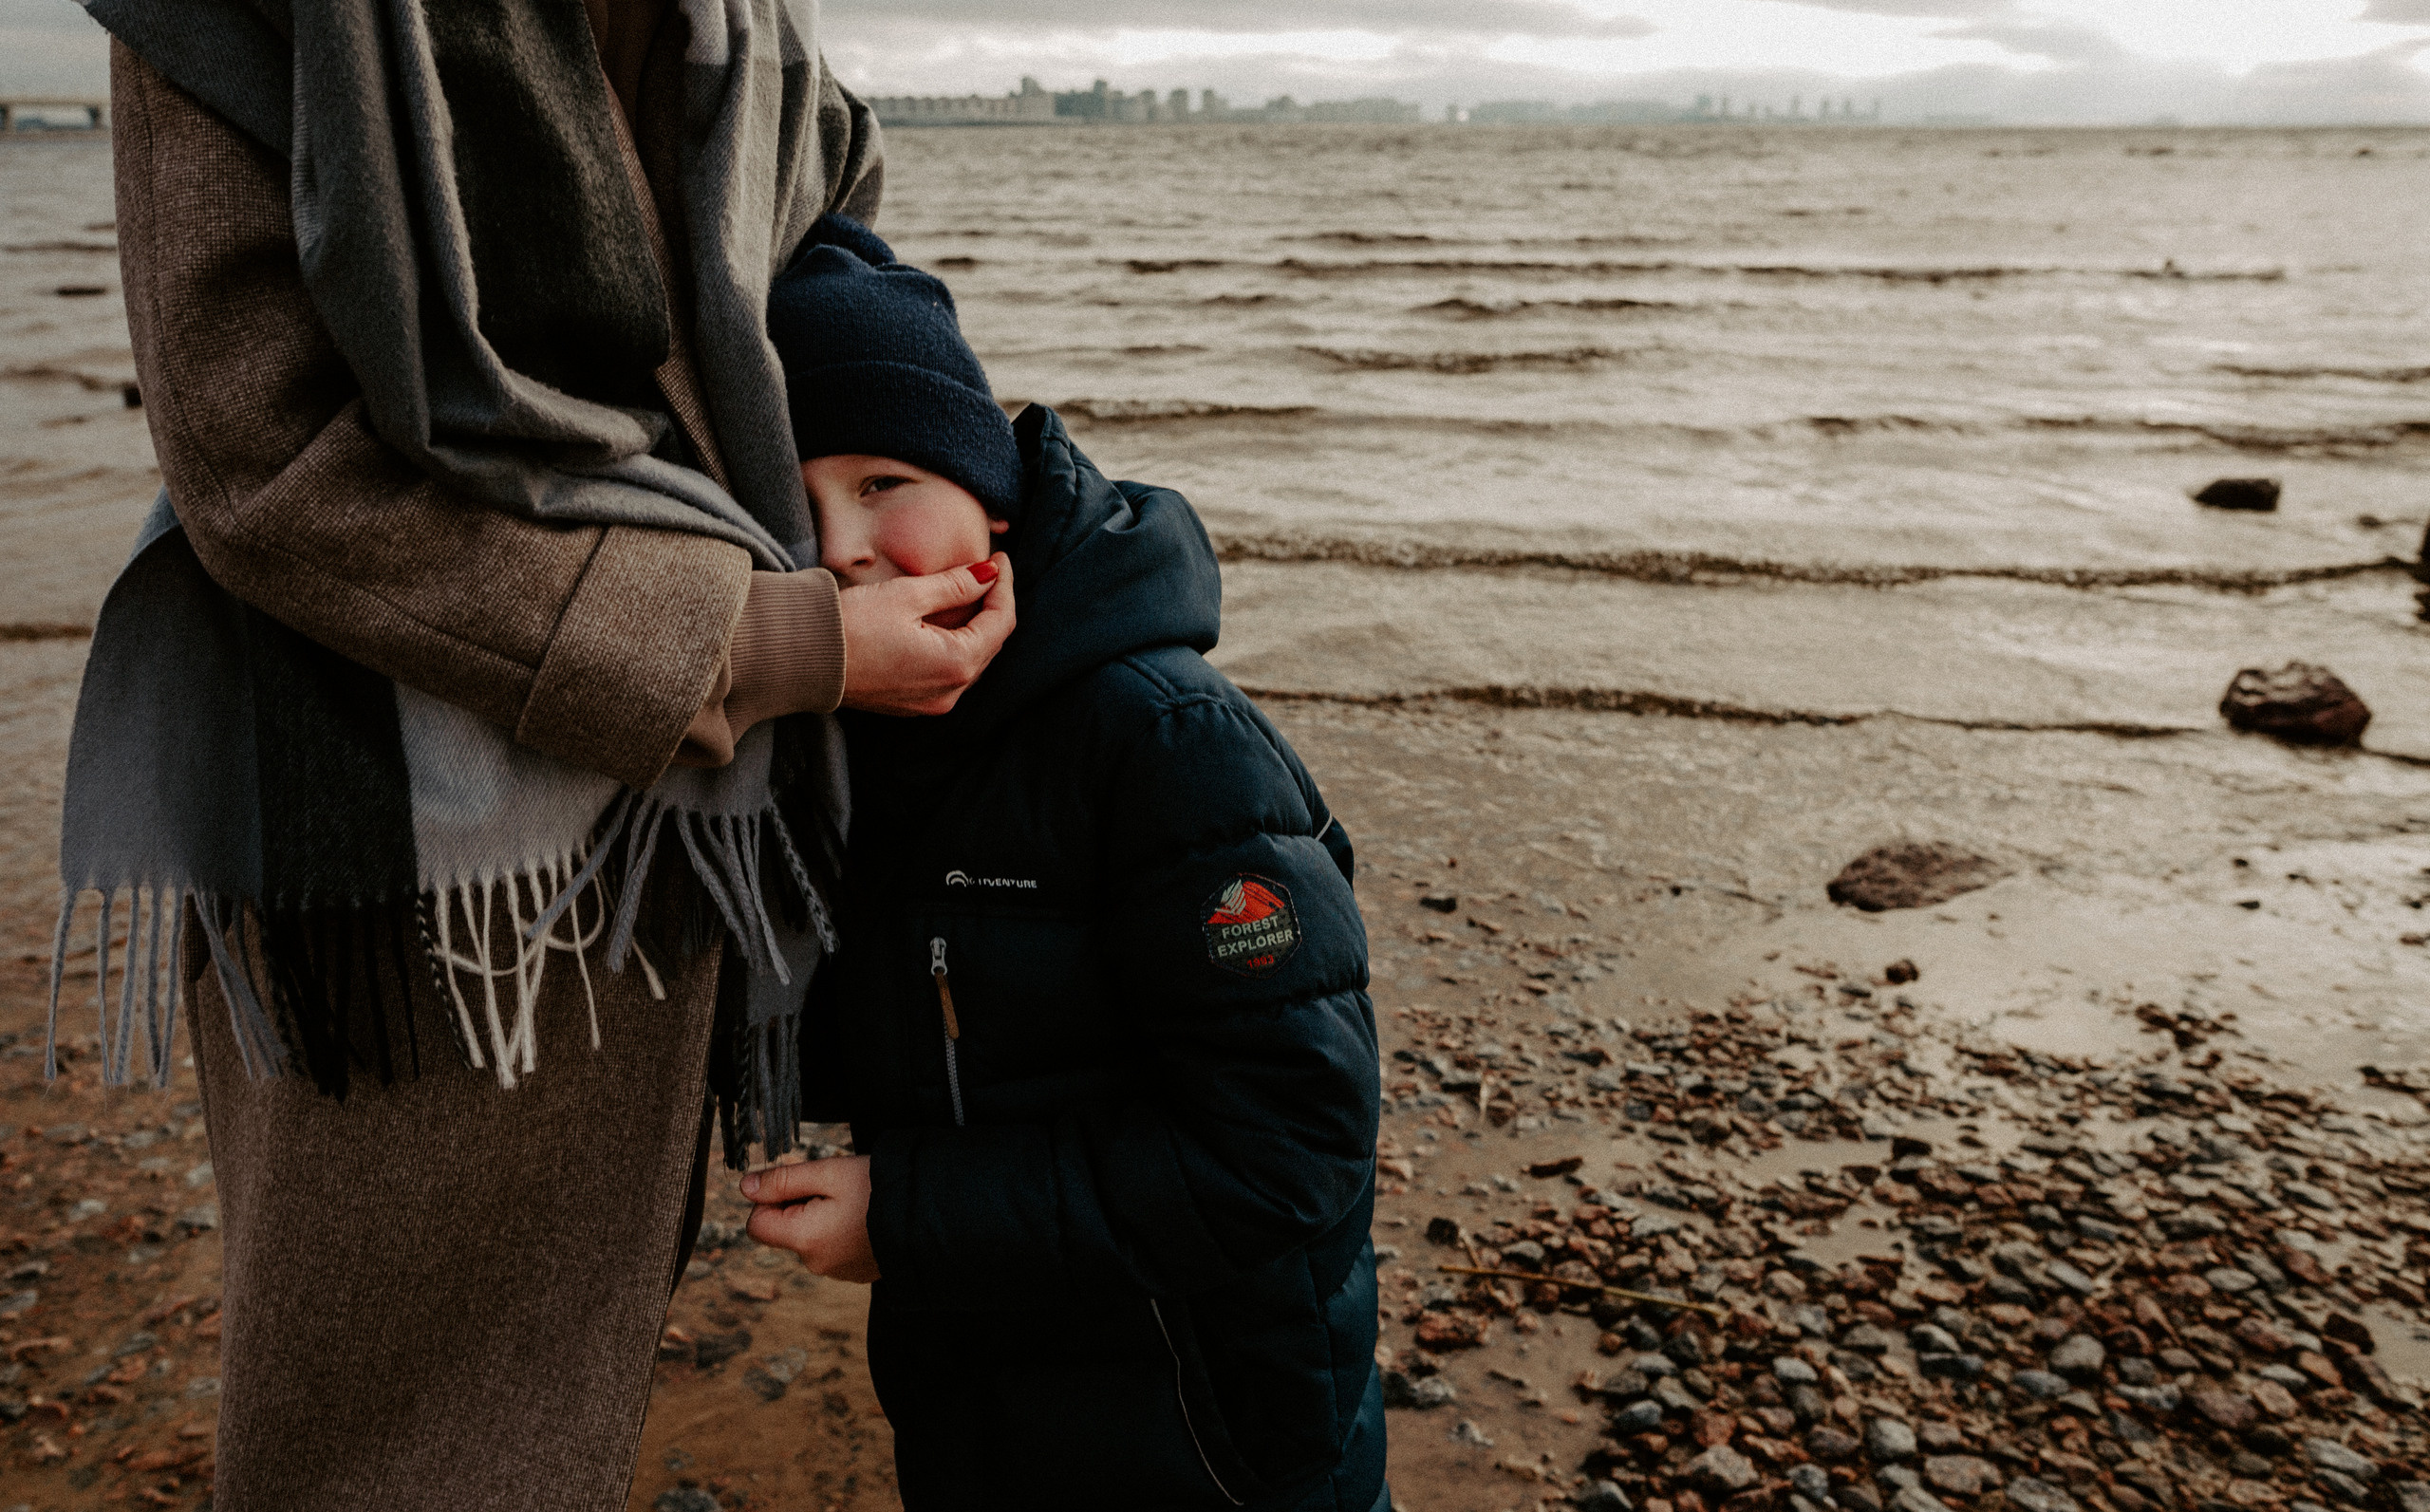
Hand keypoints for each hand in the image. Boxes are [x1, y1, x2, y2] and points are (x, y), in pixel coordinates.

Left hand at [742, 1155, 880, 1282]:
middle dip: (801, 1205)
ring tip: (856, 1202)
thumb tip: (745, 1186)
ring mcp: (837, 1271)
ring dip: (822, 1217)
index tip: (801, 1184)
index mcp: (804, 1240)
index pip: (756, 1224)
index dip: (771, 1199)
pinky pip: (832, 1247)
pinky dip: (841, 1230)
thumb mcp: (830, 1173)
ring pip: (810, 1237)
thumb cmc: (881, 1190)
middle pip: (785, 1229)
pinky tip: (865, 1217)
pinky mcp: (855, 1272)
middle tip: (836, 1188)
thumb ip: (783, 1180)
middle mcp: (815, 1263)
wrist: (932, 1217)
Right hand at [838, 555, 1014, 715]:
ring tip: (969, 590)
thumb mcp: (907, 595)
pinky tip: (945, 621)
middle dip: (992, 604)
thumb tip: (988, 573)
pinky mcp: (912, 704)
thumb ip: (955, 585)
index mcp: (956, 664)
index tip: (999, 556)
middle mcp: (950, 692)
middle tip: (988, 569)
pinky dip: (954, 644)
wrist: (798, 661)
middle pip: (990, 643)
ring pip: (970, 659)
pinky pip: (948, 672)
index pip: (1000, 622)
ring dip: (975, 626)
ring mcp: (932, 703)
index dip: (1003, 585)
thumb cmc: (849, 625)